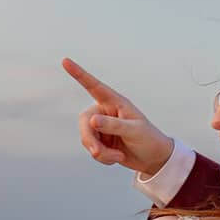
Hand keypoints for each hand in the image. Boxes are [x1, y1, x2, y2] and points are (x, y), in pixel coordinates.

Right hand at [64, 58, 174, 176]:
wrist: (153, 158)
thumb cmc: (148, 139)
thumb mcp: (134, 131)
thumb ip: (113, 125)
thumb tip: (91, 120)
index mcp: (115, 102)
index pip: (94, 86)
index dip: (79, 74)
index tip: (65, 61)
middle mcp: (104, 112)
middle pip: (84, 122)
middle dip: (90, 139)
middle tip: (97, 152)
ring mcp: (101, 127)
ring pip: (86, 139)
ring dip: (100, 152)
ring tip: (118, 156)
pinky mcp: (100, 141)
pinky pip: (91, 150)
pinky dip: (102, 158)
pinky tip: (117, 158)